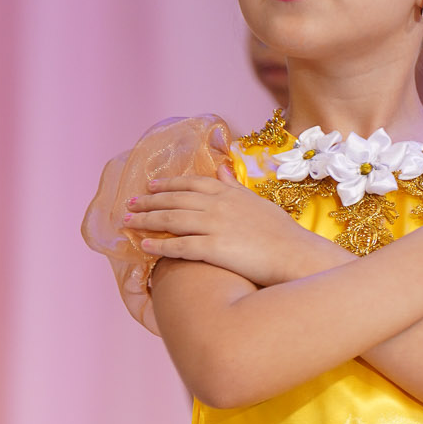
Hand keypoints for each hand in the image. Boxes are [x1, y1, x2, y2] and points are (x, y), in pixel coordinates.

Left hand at [127, 169, 331, 285]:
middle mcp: (217, 205)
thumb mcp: (258, 201)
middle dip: (148, 201)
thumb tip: (221, 169)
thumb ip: (234, 186)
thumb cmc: (282, 233)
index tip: (149, 186)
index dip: (167, 184)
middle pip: (174, 200)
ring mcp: (214, 226)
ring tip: (127, 222)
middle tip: (129, 203)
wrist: (294, 254)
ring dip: (146, 220)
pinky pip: (179, 246)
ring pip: (171, 220)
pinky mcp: (214, 248)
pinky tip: (143, 245)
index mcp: (228, 192)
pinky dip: (159, 245)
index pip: (190, 184)